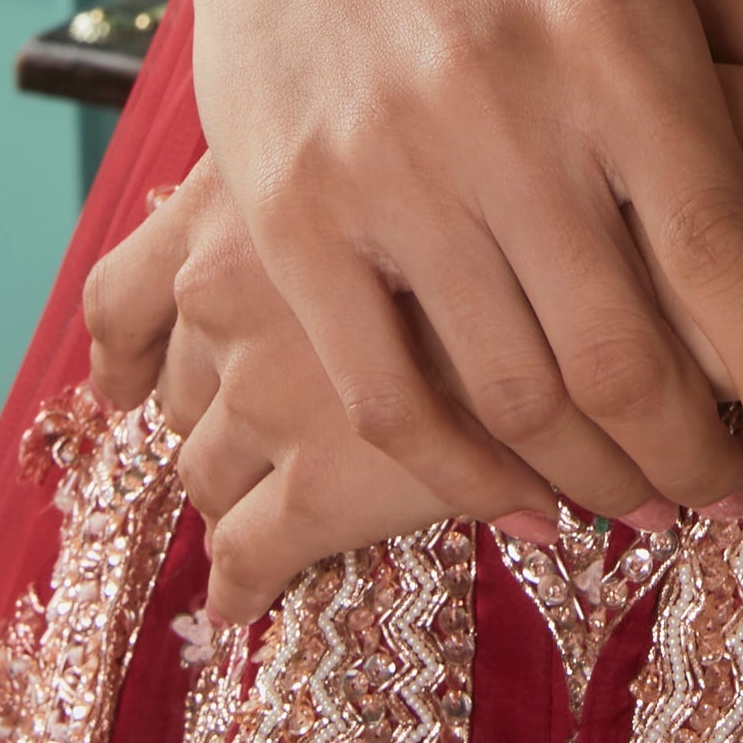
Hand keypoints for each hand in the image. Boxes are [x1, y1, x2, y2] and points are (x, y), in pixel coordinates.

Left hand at [90, 157, 562, 619]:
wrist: (616, 249)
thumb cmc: (531, 164)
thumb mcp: (404, 143)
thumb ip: (342, 192)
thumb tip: (316, 210)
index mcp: (230, 201)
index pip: (127, 294)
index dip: (132, 351)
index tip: (130, 379)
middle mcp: (228, 292)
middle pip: (171, 383)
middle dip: (202, 413)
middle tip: (250, 430)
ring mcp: (266, 396)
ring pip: (200, 468)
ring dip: (228, 490)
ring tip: (268, 506)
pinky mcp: (318, 490)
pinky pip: (245, 556)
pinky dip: (240, 585)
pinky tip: (249, 599)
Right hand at [133, 0, 742, 536]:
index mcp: (613, 35)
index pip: (722, 246)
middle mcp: (503, 103)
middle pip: (624, 351)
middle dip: (695, 456)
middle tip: (730, 492)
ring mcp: (386, 169)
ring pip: (515, 394)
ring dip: (598, 482)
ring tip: (648, 501)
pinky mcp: (290, 222)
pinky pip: (390, 400)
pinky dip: (468, 479)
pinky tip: (528, 506)